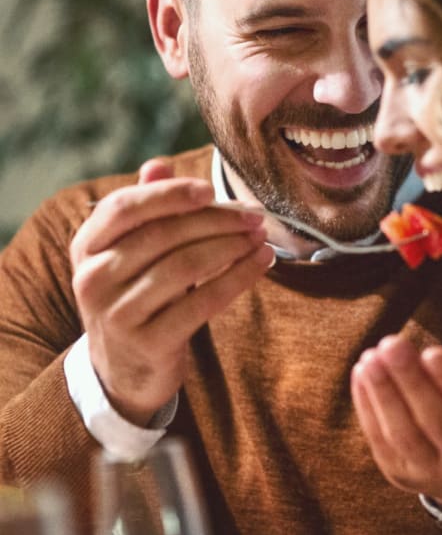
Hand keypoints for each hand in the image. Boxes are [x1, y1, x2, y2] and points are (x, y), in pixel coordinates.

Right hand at [70, 158, 274, 425]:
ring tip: (262, 238)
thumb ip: (145, 209)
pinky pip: (203, 302)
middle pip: (163, 234)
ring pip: (185, 266)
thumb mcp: (130, 252)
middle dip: (217, 221)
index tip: (210, 189)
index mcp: (86, 246)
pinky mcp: (148, 342)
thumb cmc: (136, 294)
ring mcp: (117, 314)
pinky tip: (261, 264)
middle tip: (255, 217)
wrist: (123, 370)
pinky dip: (238, 278)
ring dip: (233, 247)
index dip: (169, 194)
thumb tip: (159, 164)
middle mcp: (92, 278)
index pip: (125, 207)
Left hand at [351, 335, 441, 506]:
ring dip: (384, 393)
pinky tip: (362, 372)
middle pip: (435, 420)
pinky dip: (368, 406)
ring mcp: (430, 473)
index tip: (432, 351)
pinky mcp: (401, 473)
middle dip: (411, 380)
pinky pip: (381, 441)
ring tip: (372, 356)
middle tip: (393, 343)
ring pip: (403, 433)